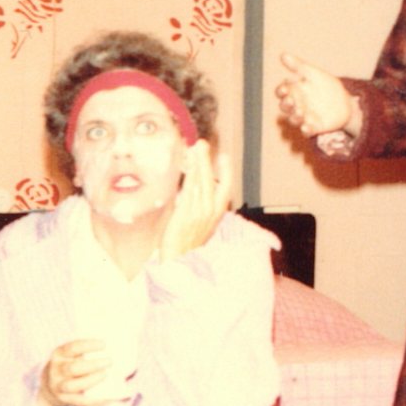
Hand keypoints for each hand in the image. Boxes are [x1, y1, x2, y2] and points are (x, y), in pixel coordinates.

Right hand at [37, 339, 114, 405]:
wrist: (49, 385)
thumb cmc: (68, 364)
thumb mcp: (71, 354)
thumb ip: (86, 351)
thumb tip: (117, 348)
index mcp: (59, 354)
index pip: (72, 348)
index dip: (88, 346)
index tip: (104, 344)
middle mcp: (56, 370)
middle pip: (73, 368)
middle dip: (93, 365)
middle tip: (109, 361)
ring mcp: (58, 386)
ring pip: (73, 385)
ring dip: (91, 380)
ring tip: (105, 374)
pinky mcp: (64, 399)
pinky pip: (78, 401)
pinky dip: (93, 399)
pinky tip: (106, 396)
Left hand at [159, 142, 230, 262]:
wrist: (179, 261)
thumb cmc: (187, 243)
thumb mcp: (201, 224)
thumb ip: (201, 207)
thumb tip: (195, 190)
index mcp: (217, 214)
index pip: (226, 188)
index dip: (226, 171)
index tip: (224, 157)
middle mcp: (210, 211)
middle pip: (211, 180)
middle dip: (207, 160)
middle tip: (203, 144)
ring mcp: (199, 212)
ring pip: (201, 183)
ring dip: (198, 164)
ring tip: (195, 149)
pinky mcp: (186, 214)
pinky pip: (190, 191)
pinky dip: (192, 177)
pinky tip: (189, 167)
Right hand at [275, 52, 359, 137]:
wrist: (346, 100)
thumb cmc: (326, 85)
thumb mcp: (314, 73)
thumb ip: (298, 66)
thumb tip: (283, 54)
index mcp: (294, 91)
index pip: (282, 92)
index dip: (281, 91)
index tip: (285, 88)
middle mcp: (296, 105)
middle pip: (285, 107)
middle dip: (286, 104)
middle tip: (292, 100)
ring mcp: (304, 117)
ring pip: (293, 119)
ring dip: (295, 116)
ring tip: (300, 111)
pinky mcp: (314, 127)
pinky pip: (307, 130)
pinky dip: (305, 129)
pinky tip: (307, 126)